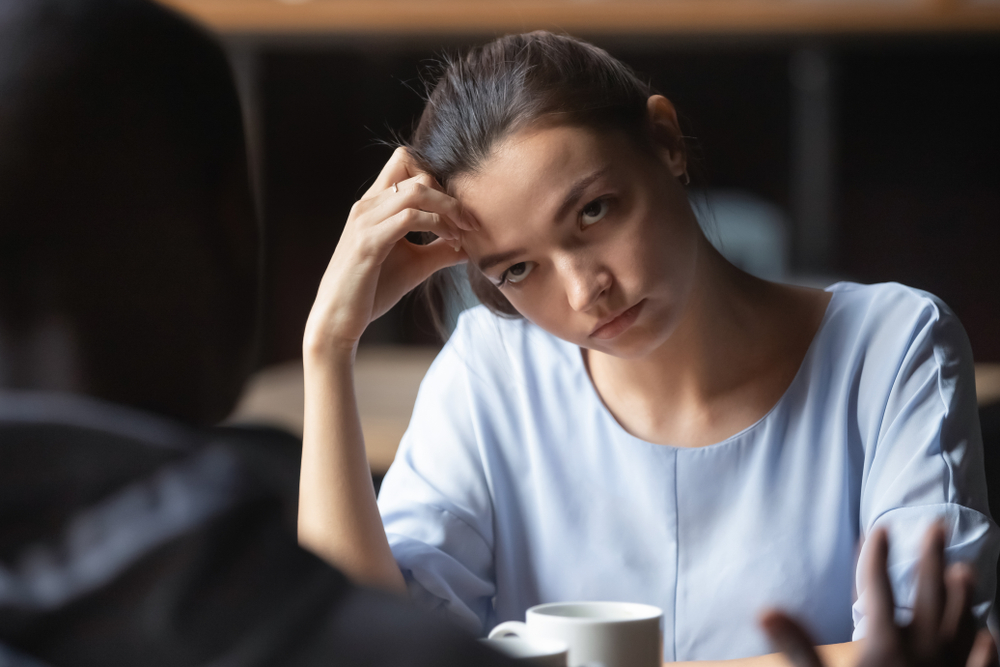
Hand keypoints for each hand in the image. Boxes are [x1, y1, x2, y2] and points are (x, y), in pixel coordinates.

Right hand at [303, 147, 476, 356]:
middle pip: (417, 171)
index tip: (457, 208)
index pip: (405, 161)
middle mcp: (368, 205)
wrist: (338, 319)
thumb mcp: (415, 264)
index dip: (438, 177)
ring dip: (449, 207)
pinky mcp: (369, 242)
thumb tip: (472, 245)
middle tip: (469, 222)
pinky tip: (450, 242)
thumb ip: (441, 250)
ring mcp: (366, 221)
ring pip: (417, 190)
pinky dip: (438, 225)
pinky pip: (410, 217)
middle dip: (450, 194)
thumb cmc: (372, 291)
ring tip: (464, 231)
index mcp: (374, 204)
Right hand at [760, 525, 997, 666]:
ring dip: (961, 596)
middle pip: (928, 596)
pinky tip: (989, 636)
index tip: (879, 531)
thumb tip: (763, 610)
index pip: (878, 590)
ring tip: (962, 569)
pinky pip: (978, 665)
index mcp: (884, 646)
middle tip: (933, 526)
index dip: (876, 558)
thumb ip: (796, 646)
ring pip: (959, 625)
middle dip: (929, 558)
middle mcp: (921, 653)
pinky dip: (983, 647)